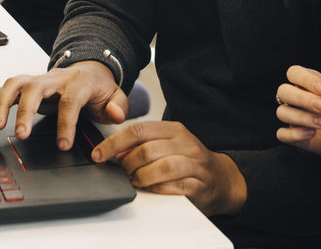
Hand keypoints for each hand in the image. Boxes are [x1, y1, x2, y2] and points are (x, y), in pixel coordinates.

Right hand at [0, 61, 127, 150]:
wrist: (89, 70)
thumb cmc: (98, 88)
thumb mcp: (115, 96)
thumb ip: (118, 105)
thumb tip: (115, 114)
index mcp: (77, 83)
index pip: (69, 101)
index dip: (66, 123)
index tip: (63, 144)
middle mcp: (53, 79)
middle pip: (35, 89)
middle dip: (25, 111)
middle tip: (21, 135)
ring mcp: (38, 81)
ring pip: (15, 84)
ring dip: (2, 103)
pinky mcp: (26, 87)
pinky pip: (4, 90)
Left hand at [92, 121, 246, 216]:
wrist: (221, 178)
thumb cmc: (188, 160)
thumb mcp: (167, 145)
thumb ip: (143, 145)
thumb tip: (113, 151)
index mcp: (174, 130)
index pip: (139, 130)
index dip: (115, 143)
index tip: (99, 154)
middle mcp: (186, 143)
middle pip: (148, 150)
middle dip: (128, 164)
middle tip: (123, 172)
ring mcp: (195, 164)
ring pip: (162, 167)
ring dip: (142, 177)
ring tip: (136, 182)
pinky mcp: (199, 185)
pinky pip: (174, 187)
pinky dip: (158, 190)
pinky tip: (151, 190)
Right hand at [275, 65, 320, 158]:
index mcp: (309, 82)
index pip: (294, 72)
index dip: (304, 79)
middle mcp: (298, 98)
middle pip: (283, 91)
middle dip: (301, 98)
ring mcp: (296, 118)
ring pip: (282, 113)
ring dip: (301, 117)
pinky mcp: (297, 137)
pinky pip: (282, 134)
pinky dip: (294, 134)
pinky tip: (312, 133)